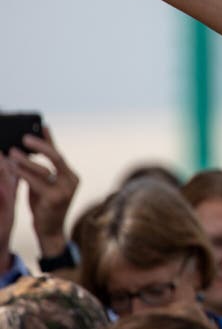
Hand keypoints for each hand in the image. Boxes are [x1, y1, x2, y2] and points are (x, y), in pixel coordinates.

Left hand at [8, 126, 78, 257]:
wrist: (51, 233)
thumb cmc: (46, 208)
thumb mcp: (44, 187)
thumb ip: (40, 172)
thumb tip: (26, 154)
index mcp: (71, 176)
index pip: (59, 154)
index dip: (50, 139)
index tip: (42, 125)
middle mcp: (71, 180)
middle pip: (56, 157)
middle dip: (41, 145)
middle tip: (25, 138)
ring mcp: (65, 190)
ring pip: (45, 169)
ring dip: (26, 160)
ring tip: (12, 153)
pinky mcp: (55, 199)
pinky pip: (37, 182)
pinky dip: (24, 174)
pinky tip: (14, 169)